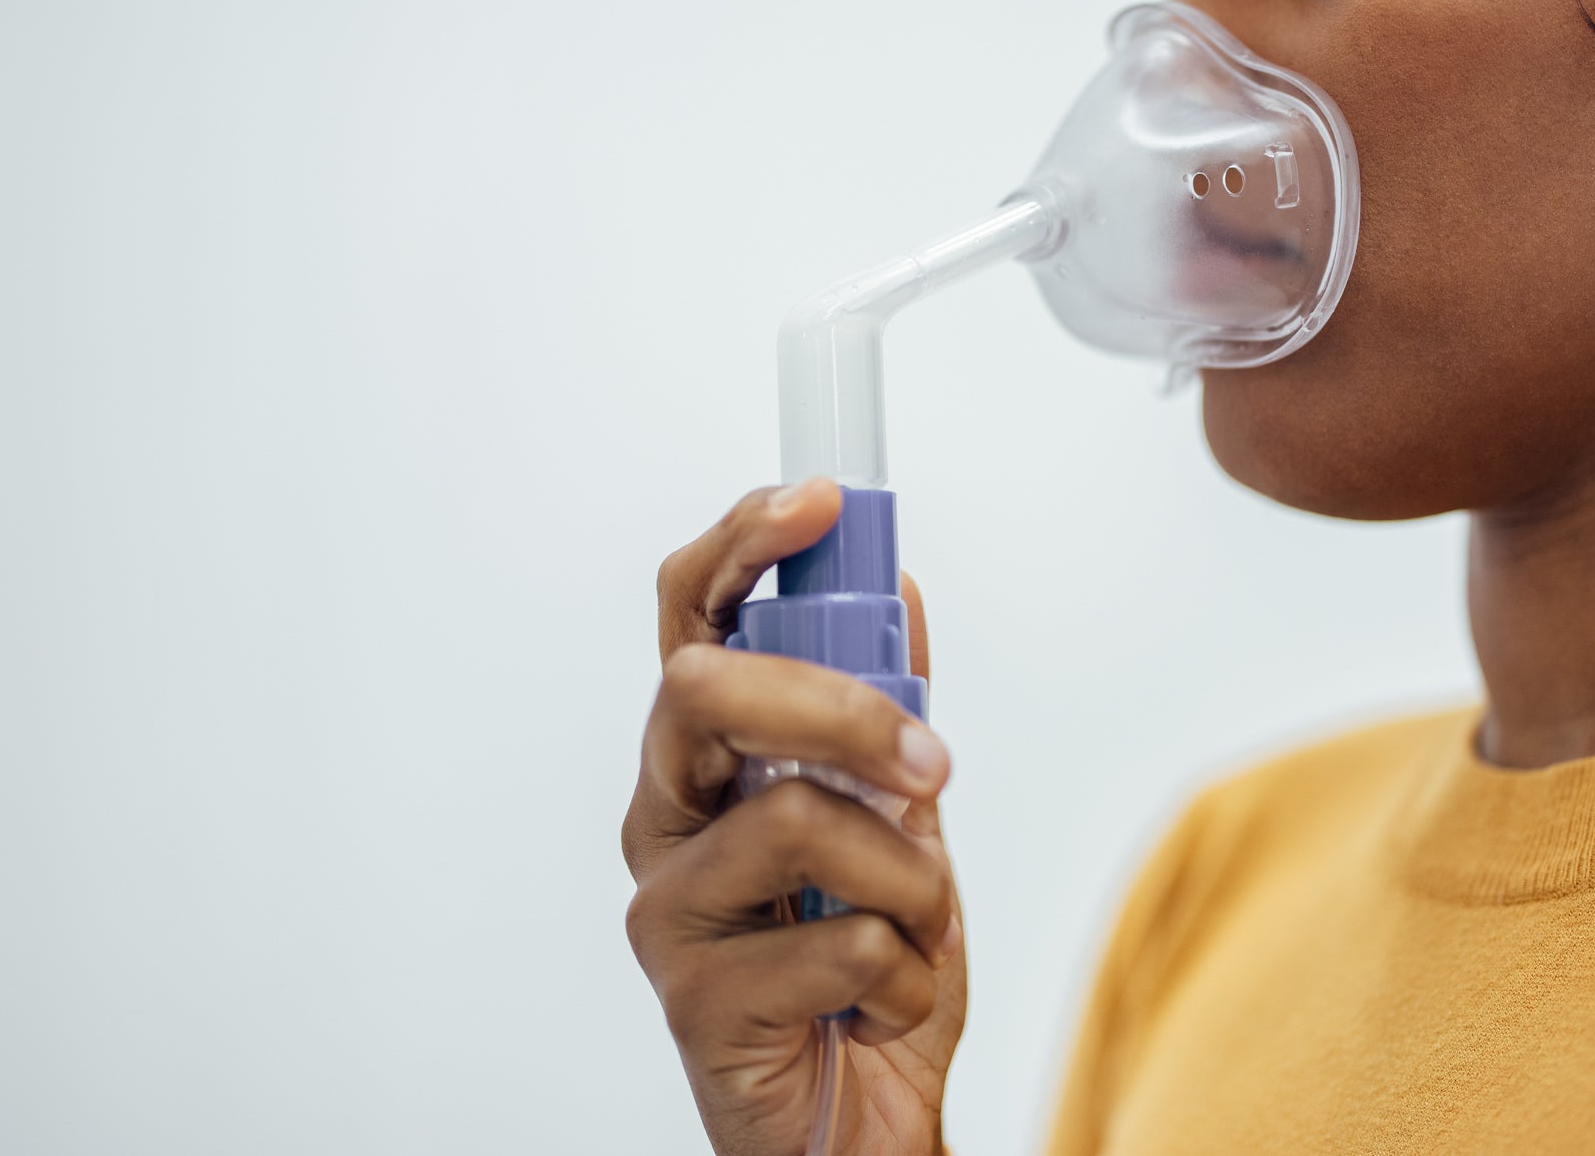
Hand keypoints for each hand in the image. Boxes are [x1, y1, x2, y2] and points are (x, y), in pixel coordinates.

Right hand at [624, 477, 966, 1155]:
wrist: (861, 1126)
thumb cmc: (865, 973)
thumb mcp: (902, 825)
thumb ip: (889, 717)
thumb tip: (900, 587)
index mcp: (707, 760)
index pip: (691, 619)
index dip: (740, 544)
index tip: (816, 501)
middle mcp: (666, 818)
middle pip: (708, 689)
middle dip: (839, 708)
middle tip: (928, 764)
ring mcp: (668, 908)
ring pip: (793, 816)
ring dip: (906, 877)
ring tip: (918, 930)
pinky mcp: (692, 998)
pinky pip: (837, 938)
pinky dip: (904, 969)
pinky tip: (881, 1002)